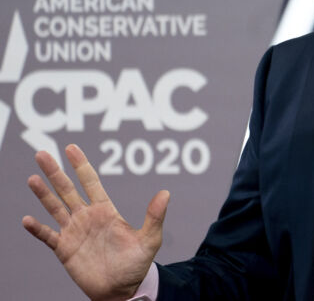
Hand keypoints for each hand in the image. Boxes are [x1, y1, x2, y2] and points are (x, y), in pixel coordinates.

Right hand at [22, 144, 168, 300]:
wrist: (122, 288)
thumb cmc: (136, 263)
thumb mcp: (149, 239)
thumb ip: (155, 217)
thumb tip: (166, 193)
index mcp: (105, 210)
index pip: (90, 182)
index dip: (81, 165)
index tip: (71, 148)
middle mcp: (87, 217)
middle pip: (67, 190)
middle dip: (55, 172)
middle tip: (42, 154)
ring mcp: (74, 232)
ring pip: (55, 208)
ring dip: (43, 194)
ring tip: (32, 178)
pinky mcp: (64, 249)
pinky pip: (48, 236)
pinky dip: (37, 229)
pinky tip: (27, 220)